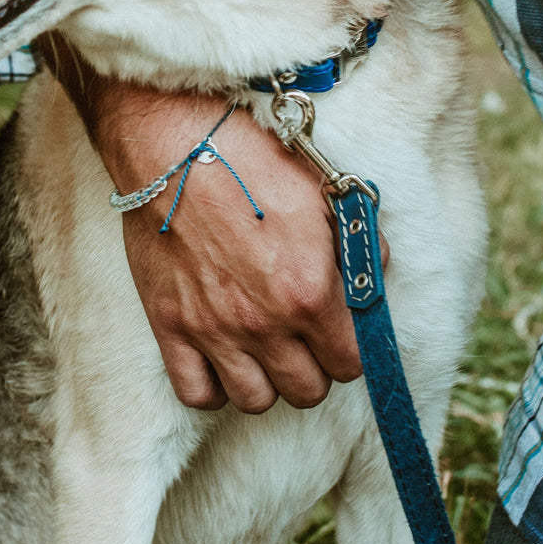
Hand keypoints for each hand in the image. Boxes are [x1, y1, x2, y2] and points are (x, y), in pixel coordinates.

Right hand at [39, 38, 377, 413]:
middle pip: (307, 390)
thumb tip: (373, 277)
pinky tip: (220, 357)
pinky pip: (197, 393)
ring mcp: (214, 329)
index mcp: (311, 291)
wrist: (175, 143)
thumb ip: (357, 244)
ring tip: (262, 349)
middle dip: (312, 367)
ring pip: (256, 400)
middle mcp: (266, 322)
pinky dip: (212, 385)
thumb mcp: (324, 192)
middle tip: (301, 338)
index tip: (337, 330)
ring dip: (266, 380)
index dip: (348, 347)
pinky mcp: (170, 326)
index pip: (351, 363)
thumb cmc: (251, 159)